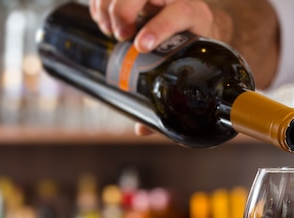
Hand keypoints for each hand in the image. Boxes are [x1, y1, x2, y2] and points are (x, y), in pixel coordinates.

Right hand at [89, 0, 278, 89]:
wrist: (194, 26)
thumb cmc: (191, 54)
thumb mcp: (185, 70)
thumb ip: (168, 96)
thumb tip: (142, 130)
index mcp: (195, 16)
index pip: (180, 12)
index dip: (160, 27)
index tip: (141, 46)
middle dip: (125, 12)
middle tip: (119, 37)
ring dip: (108, 7)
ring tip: (108, 31)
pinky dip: (99, 3)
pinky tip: (99, 20)